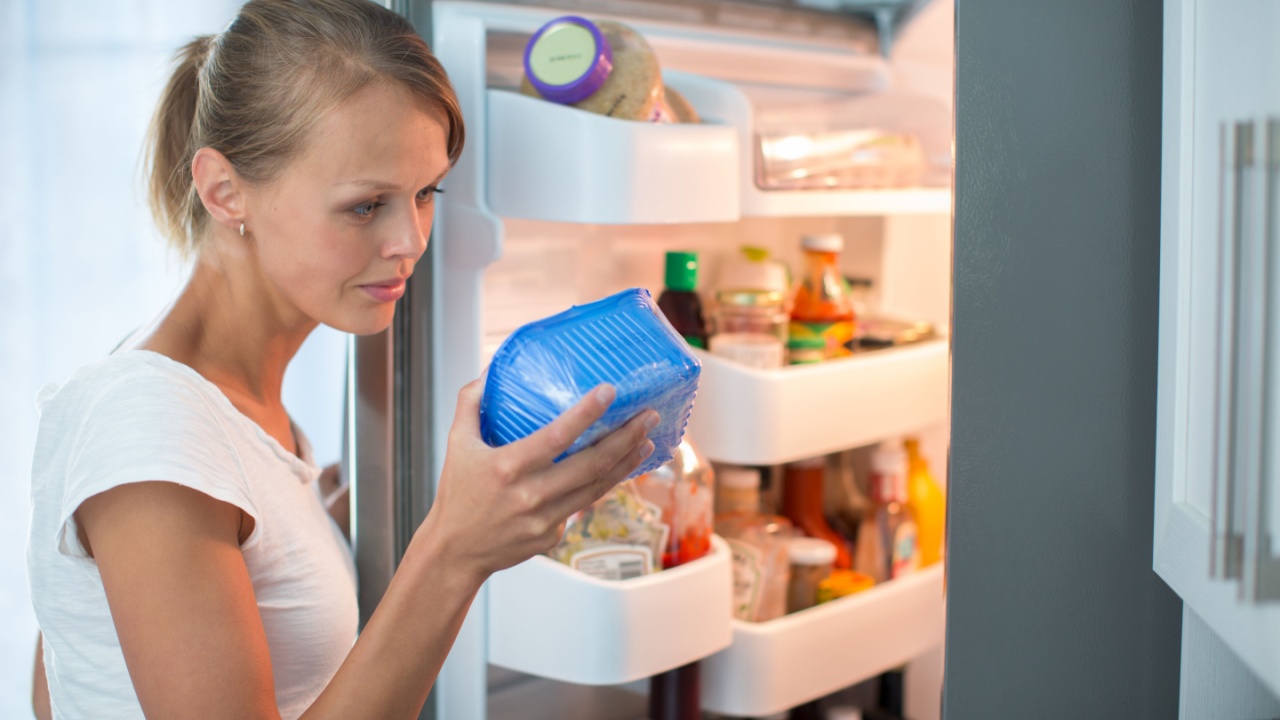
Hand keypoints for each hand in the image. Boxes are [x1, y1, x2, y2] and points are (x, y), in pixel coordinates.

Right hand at [423, 379, 656, 581]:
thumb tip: (489, 371)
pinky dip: (599, 486)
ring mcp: (545, 519)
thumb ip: (471, 403)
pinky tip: (616, 470)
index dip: (587, 413)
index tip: (610, 391)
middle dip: (626, 437)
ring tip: (646, 440)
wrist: (456, 551)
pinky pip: (581, 506)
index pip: (557, 436)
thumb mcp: (456, 443)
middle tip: (648, 416)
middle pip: (592, 464)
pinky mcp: (553, 536)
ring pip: (597, 487)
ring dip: (626, 463)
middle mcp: (531, 495)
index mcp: (508, 467)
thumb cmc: (457, 494)